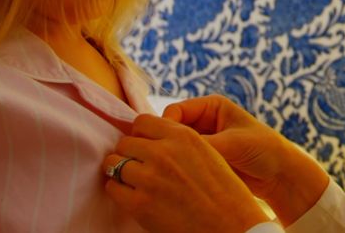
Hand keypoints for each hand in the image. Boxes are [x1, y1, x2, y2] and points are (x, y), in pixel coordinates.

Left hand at [103, 114, 269, 232]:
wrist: (231, 226)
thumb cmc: (224, 192)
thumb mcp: (207, 153)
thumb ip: (179, 141)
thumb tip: (151, 138)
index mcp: (183, 136)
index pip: (142, 122)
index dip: (140, 135)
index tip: (144, 146)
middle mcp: (164, 153)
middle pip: (126, 142)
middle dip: (129, 153)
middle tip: (138, 167)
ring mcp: (150, 178)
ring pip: (114, 163)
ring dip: (121, 171)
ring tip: (133, 182)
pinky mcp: (140, 204)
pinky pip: (113, 187)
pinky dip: (119, 190)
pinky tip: (132, 196)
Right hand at [163, 95, 329, 225]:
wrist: (280, 174)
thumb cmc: (263, 149)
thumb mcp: (232, 143)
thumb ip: (202, 143)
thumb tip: (172, 147)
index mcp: (211, 106)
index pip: (175, 111)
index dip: (166, 126)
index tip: (165, 143)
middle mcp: (204, 121)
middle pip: (172, 129)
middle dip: (168, 143)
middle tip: (165, 160)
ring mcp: (203, 141)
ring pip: (175, 147)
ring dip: (174, 158)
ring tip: (176, 171)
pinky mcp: (203, 160)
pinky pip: (183, 162)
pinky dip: (180, 169)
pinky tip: (182, 178)